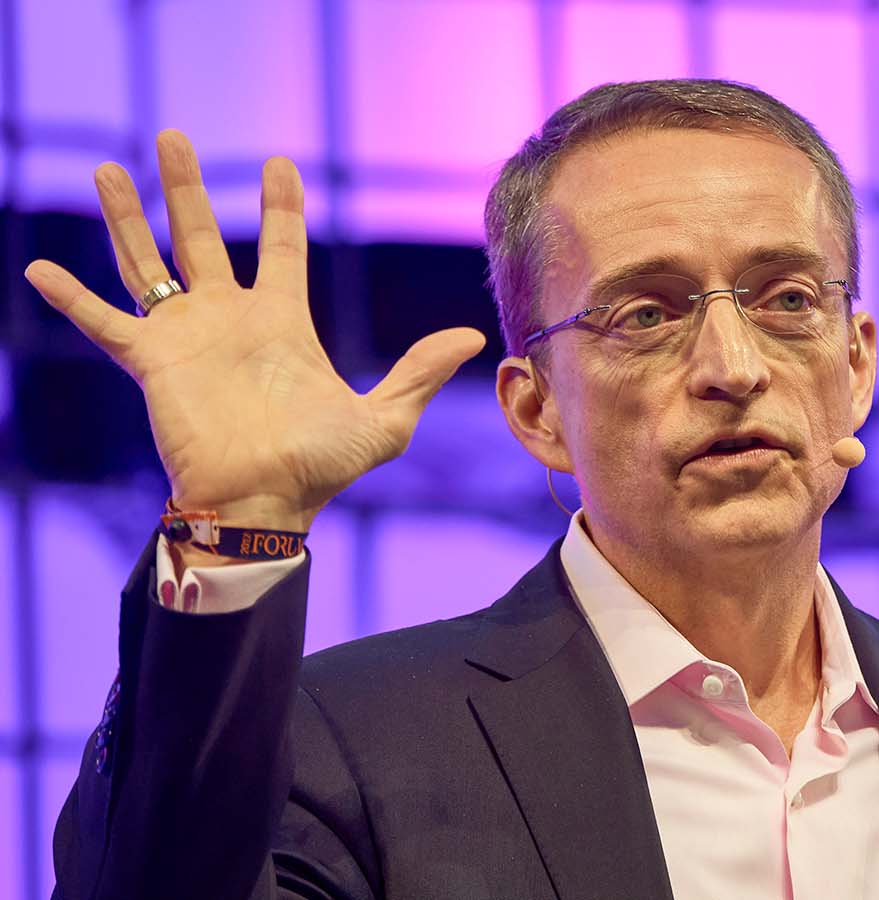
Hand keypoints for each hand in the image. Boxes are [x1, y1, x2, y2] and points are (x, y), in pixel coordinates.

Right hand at [24, 130, 484, 558]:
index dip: (280, 206)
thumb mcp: (384, 418)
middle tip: (172, 136)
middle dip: (187, 186)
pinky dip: (71, 297)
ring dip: (126, 216)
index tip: (278, 163)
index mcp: (282, 321)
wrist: (265, 504)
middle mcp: (229, 318)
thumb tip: (472, 338)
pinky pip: (103, 322)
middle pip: (201, 235)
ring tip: (108, 168)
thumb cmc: (321, 468)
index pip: (281, 247)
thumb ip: (419, 373)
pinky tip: (37, 268)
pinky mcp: (150, 363)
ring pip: (148, 261)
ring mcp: (186, 337)